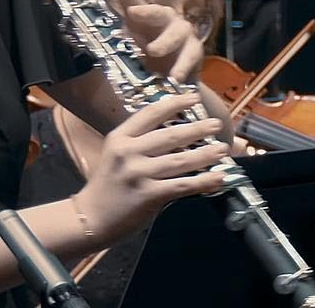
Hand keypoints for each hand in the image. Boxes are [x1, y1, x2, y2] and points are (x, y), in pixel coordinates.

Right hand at [73, 91, 228, 241]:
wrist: (92, 217)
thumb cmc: (108, 184)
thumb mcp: (116, 153)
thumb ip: (140, 141)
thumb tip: (178, 131)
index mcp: (120, 137)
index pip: (151, 114)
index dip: (175, 103)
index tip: (194, 97)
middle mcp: (128, 152)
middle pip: (170, 135)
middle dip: (198, 128)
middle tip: (216, 124)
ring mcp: (138, 174)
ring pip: (180, 160)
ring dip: (206, 154)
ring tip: (223, 149)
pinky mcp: (148, 195)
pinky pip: (182, 185)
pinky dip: (204, 181)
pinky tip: (219, 177)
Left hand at [98, 0, 203, 83]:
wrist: (173, 79)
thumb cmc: (148, 58)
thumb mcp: (130, 51)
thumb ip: (122, 47)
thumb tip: (110, 45)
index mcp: (144, 16)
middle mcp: (164, 19)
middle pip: (156, 11)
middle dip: (146, 10)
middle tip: (133, 13)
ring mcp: (182, 33)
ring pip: (175, 34)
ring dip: (164, 42)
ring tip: (152, 51)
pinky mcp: (194, 50)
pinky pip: (190, 57)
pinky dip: (183, 67)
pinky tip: (176, 78)